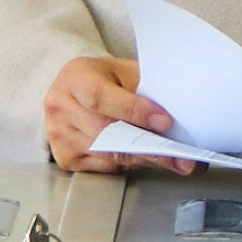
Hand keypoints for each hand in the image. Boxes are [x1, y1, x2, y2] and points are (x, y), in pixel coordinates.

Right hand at [44, 55, 200, 173]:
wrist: (73, 89)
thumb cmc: (103, 78)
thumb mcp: (122, 72)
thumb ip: (143, 90)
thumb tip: (174, 117)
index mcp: (74, 78)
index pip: (101, 98)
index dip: (133, 111)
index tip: (164, 122)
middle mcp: (61, 108)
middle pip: (107, 134)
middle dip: (149, 147)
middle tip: (181, 157)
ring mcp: (60, 136)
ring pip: (109, 156)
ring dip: (146, 160)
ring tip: (176, 162)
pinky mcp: (66, 158)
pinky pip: (105, 169)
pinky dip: (130, 166)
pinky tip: (149, 160)